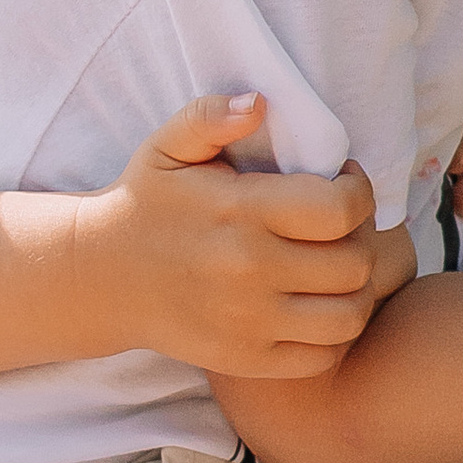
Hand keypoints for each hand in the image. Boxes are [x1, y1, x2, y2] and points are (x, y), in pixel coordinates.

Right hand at [73, 95, 404, 378]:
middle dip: (361, 238)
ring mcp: (250, 321)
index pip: (340, 209)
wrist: (100, 277)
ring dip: (357, 289)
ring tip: (336, 268)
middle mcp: (250, 270)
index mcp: (240, 212)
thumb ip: (210, 117)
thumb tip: (258, 103)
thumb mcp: (166, 147)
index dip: (358, 191)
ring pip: (351, 315)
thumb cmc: (146, 204)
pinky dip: (334, 333)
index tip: (342, 183)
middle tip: (340, 227)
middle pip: (356, 263)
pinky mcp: (247, 359)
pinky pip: (324, 354)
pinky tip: (315, 305)